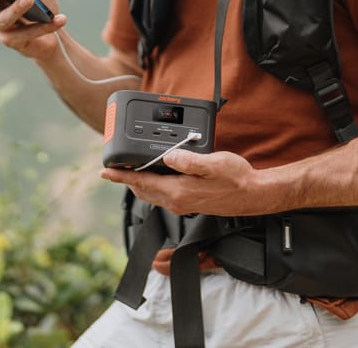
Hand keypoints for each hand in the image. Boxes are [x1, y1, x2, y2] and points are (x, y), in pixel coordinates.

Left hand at [100, 150, 275, 216]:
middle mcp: (177, 200)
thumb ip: (188, 161)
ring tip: (129, 171)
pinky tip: (156, 175)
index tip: (105, 172)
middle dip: (126, 180)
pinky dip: (153, 185)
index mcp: (178, 191)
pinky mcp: (190, 201)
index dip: (121, 177)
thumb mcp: (212, 164)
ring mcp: (183, 203)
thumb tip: (167, 156)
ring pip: (152, 193)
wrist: (253, 194)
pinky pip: (163, 194)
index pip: (142, 183)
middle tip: (113, 169)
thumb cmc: (235, 179)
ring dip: (139, 183)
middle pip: (143, 190)